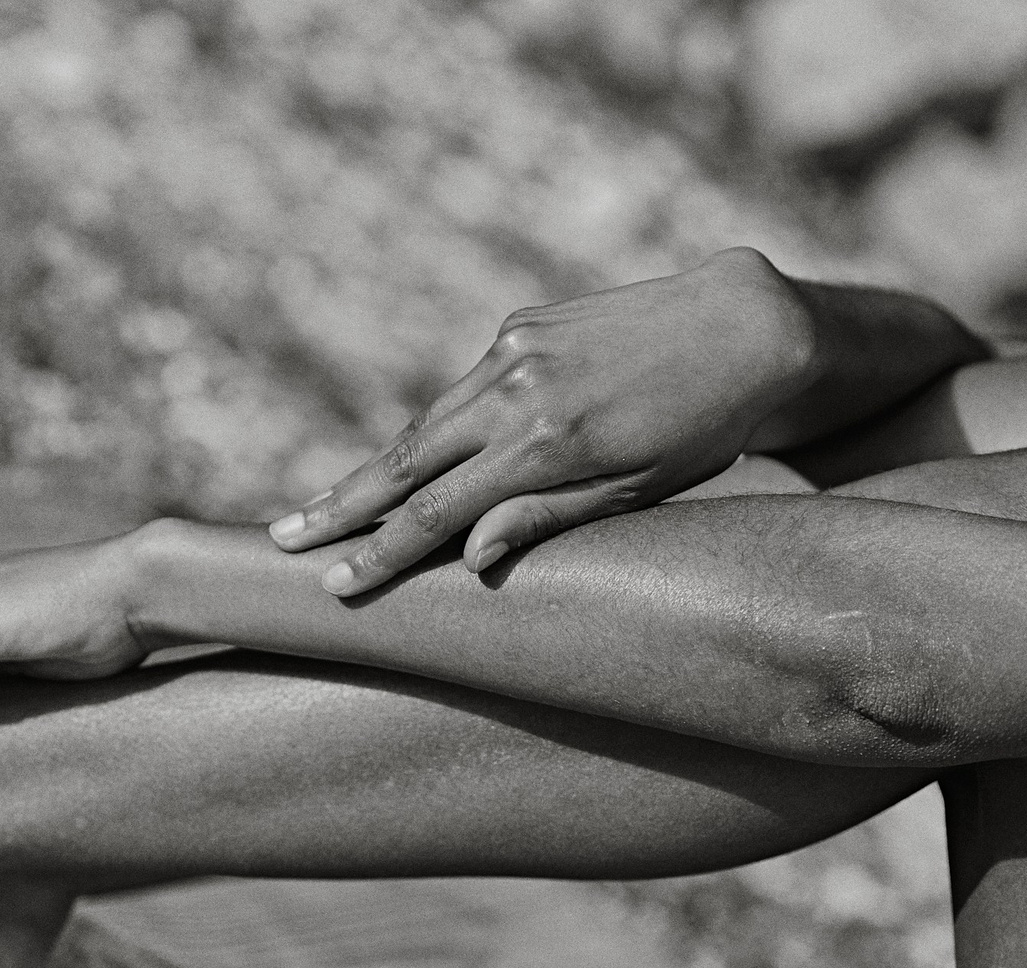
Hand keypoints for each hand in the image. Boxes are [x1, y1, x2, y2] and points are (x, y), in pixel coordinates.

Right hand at [267, 247, 819, 594]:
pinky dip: (430, 430)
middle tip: (282, 539)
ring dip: (372, 469)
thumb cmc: (704, 428)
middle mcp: (518, 390)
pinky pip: (461, 392)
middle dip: (341, 506)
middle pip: (407, 462)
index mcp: (548, 444)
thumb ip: (546, 519)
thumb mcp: (636, 490)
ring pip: (426, 424)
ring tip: (322, 507)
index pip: (440, 512)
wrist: (745, 324)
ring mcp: (514, 350)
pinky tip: (405, 460)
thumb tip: (469, 559)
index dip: (382, 553)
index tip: (334, 584)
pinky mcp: (520, 325)